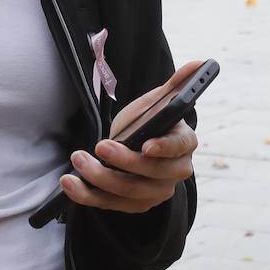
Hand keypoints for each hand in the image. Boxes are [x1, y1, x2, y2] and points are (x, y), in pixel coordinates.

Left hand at [59, 60, 202, 214]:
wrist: (134, 146)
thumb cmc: (148, 123)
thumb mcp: (158, 102)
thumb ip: (177, 85)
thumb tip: (198, 63)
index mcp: (184, 144)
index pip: (179, 148)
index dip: (164, 148)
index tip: (145, 145)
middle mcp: (174, 172)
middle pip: (152, 174)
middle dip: (124, 161)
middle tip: (100, 145)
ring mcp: (155, 192)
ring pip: (129, 192)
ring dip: (100, 178)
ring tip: (78, 159)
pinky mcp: (134, 205)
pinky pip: (110, 204)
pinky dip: (87, 196)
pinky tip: (70, 183)